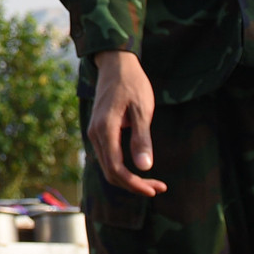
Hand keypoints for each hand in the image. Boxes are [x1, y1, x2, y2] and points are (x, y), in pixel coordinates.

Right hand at [88, 50, 167, 196]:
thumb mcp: (142, 110)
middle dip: (133, 185)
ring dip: (129, 179)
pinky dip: (122, 168)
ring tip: (153, 182)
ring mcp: (94, 133)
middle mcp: (95, 134)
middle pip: (111, 172)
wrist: (116, 64)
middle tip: (159, 188)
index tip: (154, 189)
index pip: (116, 168)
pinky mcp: (99, 131)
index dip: (134, 184)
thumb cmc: (132, 83)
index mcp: (105, 129)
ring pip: (108, 167)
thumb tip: (144, 167)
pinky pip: (107, 157)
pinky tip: (139, 168)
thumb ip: (141, 139)